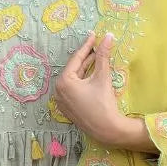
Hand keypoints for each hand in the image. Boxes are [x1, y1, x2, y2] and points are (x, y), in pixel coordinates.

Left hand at [54, 33, 154, 150]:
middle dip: (87, 58)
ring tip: (97, 59)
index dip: (87, 46)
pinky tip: (92, 75)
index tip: (93, 35)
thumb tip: (108, 36)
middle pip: (75, 69)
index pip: (77, 59)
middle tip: (97, 46)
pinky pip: (74, 90)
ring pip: (75, 79)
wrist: (107, 129)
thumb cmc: (103, 103)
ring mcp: (61, 101)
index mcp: (64, 82)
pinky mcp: (67, 108)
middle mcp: (58, 91)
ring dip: (85, 69)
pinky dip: (82, 82)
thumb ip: (103, 55)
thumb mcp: (102, 77)